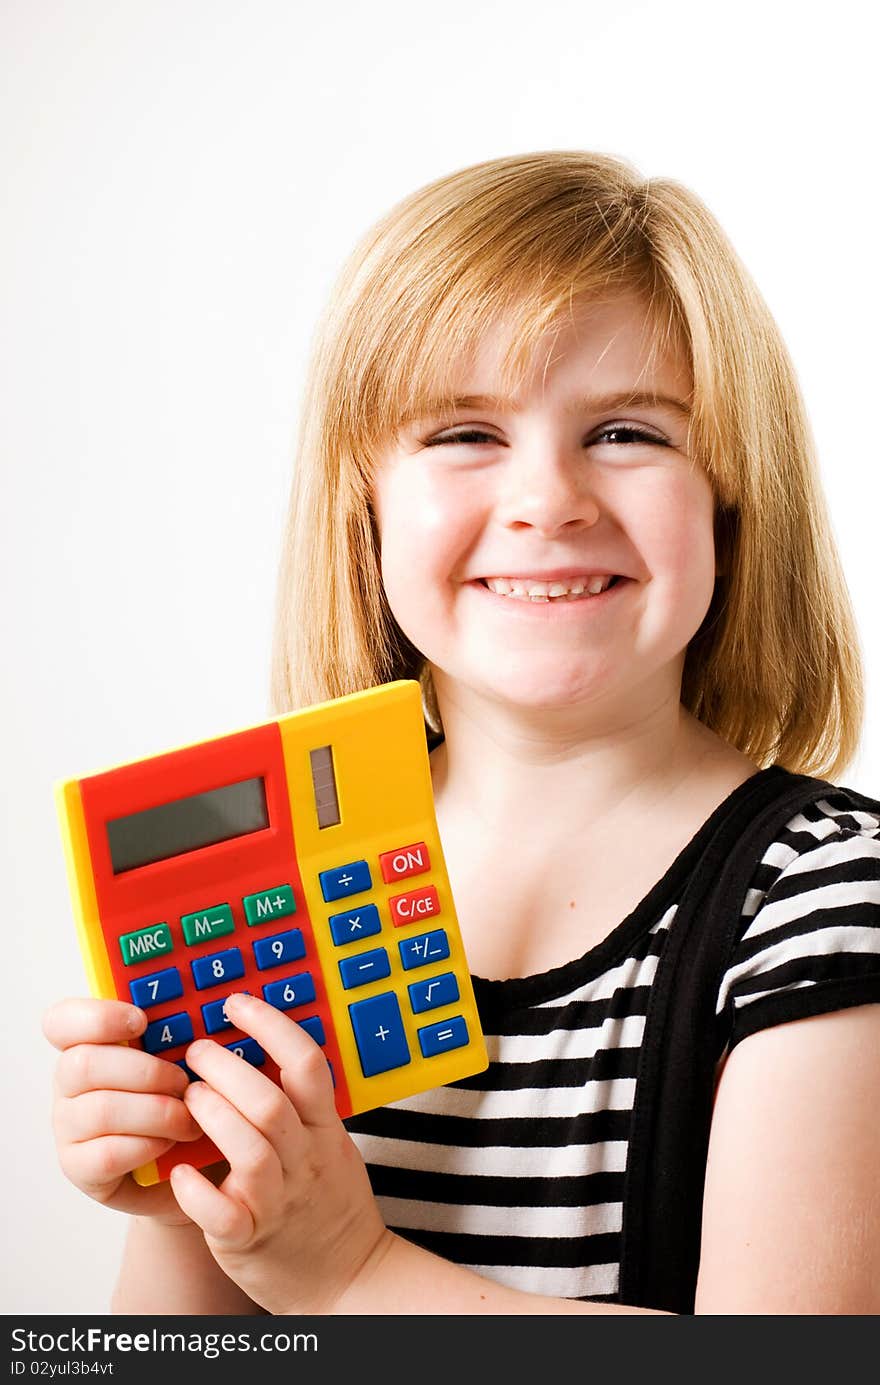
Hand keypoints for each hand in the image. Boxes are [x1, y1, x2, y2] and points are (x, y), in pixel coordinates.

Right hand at [43, 996, 206, 1225]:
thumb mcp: (180, 1056)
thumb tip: (205, 1004)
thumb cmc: (182, 1100)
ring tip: (189, 1117)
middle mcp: (69, 1084)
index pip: (61, 1021)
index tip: (142, 1022)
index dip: (97, 1017)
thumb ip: (176, 1028)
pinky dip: (150, 1145)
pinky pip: (109, 1153)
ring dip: (157, 1112)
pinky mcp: (79, 1168)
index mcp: (86, 1044)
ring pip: (101, 1111)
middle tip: (182, 1082)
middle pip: (83, 1065)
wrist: (188, 1164)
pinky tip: (171, 1143)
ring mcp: (68, 1127)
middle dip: (146, 1071)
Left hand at [167, 992, 391, 1314]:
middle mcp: (305, 1160)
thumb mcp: (329, 1141)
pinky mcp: (249, 1240)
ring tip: (187, 1096)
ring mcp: (278, 1201)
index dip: (271, 1026)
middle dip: (227, 1068)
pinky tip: (178, 1172)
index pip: (307, 1065)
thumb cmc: (325, 1200)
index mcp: (324, 1129)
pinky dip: (197, 1192)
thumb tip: (262, 1042)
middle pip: (270, 1103)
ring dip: (212, 1116)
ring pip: (249, 1151)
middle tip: (197, 1049)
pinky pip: (223, 1215)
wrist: (346, 1277)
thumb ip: (303, 1100)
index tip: (237, 1004)